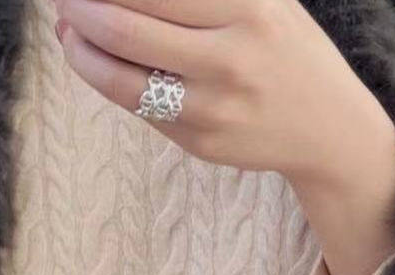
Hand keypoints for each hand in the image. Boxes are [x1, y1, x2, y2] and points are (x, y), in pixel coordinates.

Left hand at [52, 0, 394, 274]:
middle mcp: (231, 56)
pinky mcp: (202, 140)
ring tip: (67, 29)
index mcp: (249, 7)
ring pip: (123, 74)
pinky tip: (92, 59)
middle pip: (130, 26)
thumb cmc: (282, 48)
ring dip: (81, 48)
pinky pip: (139, 106)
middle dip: (83, 7)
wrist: (328, 127)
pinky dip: (105, 79)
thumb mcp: (261, 0)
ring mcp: (214, 104)